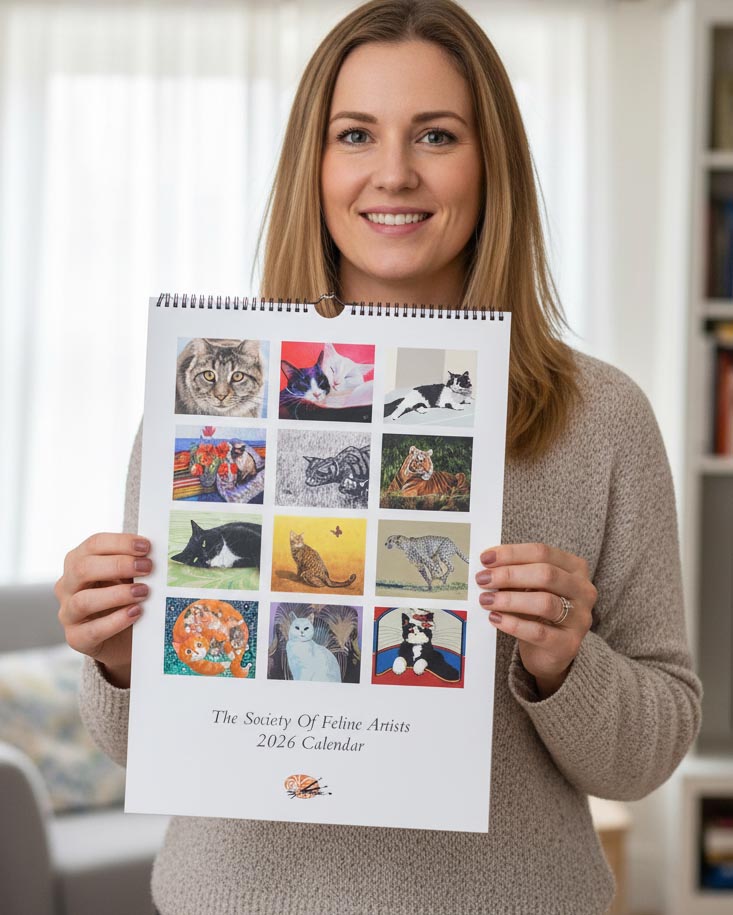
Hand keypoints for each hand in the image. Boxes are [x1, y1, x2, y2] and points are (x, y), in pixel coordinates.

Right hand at [56, 533, 151, 687]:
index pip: (93, 544)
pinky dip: (116, 621)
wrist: (125, 639)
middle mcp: (67, 586)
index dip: (120, 543)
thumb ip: (135, 566)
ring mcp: (68, 613)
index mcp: (79, 562)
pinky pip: (92, 630)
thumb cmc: (126, 600)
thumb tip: (156, 554)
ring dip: (117, 594)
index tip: (146, 547)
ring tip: (143, 592)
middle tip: (147, 568)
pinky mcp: (76, 638)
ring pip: (83, 600)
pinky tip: (136, 613)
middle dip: (118, 565)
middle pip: (82, 568)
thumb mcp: (129, 578)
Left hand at [475, 543, 595, 697]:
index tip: (485, 558)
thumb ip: (515, 574)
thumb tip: (487, 566)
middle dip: (509, 575)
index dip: (512, 553)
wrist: (550, 652)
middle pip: (546, 574)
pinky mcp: (569, 644)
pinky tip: (495, 619)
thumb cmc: (538, 612)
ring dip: (509, 599)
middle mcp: (583, 590)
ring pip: (545, 603)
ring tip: (485, 600)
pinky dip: (513, 624)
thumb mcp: (530, 587)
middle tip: (483, 579)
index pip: (543, 552)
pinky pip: (538, 632)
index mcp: (575, 568)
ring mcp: (580, 618)